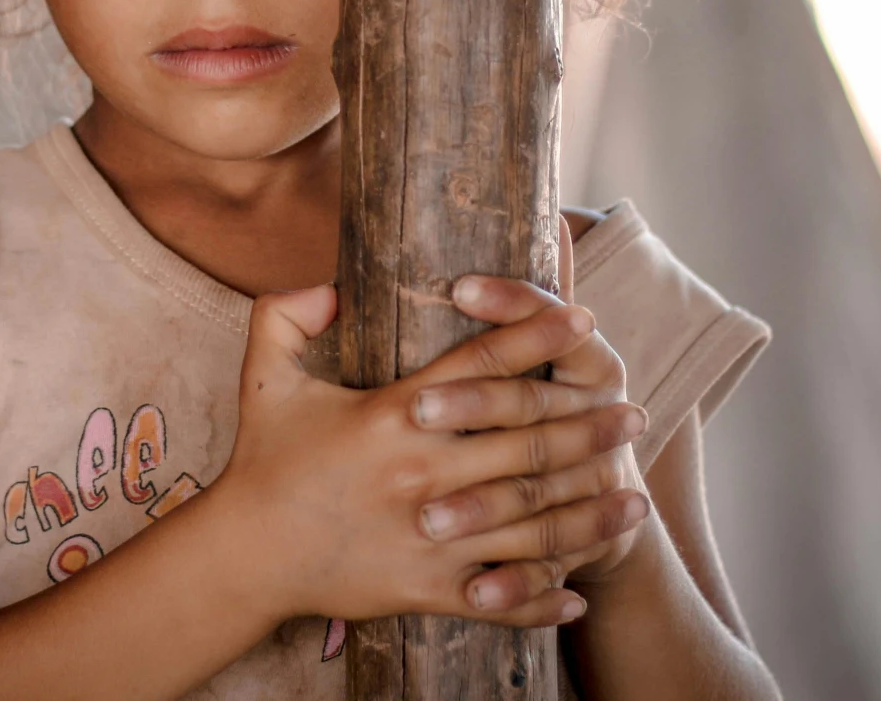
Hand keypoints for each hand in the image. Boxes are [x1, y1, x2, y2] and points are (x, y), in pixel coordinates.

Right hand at [210, 279, 646, 630]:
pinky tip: (580, 590)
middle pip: (526, 443)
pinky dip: (543, 597)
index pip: (482, 365)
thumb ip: (288, 313)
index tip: (583, 318)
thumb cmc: (262, 462)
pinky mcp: (426, 590)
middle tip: (633, 414)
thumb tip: (333, 283)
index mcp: (392, 414)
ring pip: (530, 522)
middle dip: (588, 426)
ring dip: (589, 509)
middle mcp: (421, 472)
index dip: (536, 337)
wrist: (246, 554)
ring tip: (634, 495)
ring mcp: (429, 536)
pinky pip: (500, 596)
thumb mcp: (264, 376)